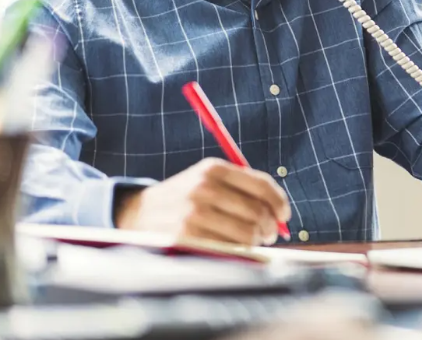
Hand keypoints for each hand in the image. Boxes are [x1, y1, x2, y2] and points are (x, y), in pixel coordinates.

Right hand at [114, 158, 290, 245]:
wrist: (137, 214)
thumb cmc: (183, 199)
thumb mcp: (207, 180)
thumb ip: (242, 189)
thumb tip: (279, 212)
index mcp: (213, 169)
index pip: (261, 185)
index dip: (278, 202)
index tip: (284, 215)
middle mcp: (203, 188)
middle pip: (256, 211)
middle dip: (269, 226)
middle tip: (269, 234)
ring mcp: (193, 213)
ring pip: (245, 233)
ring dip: (255, 242)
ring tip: (252, 242)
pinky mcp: (185, 237)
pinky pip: (227, 249)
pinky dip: (238, 252)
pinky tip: (235, 250)